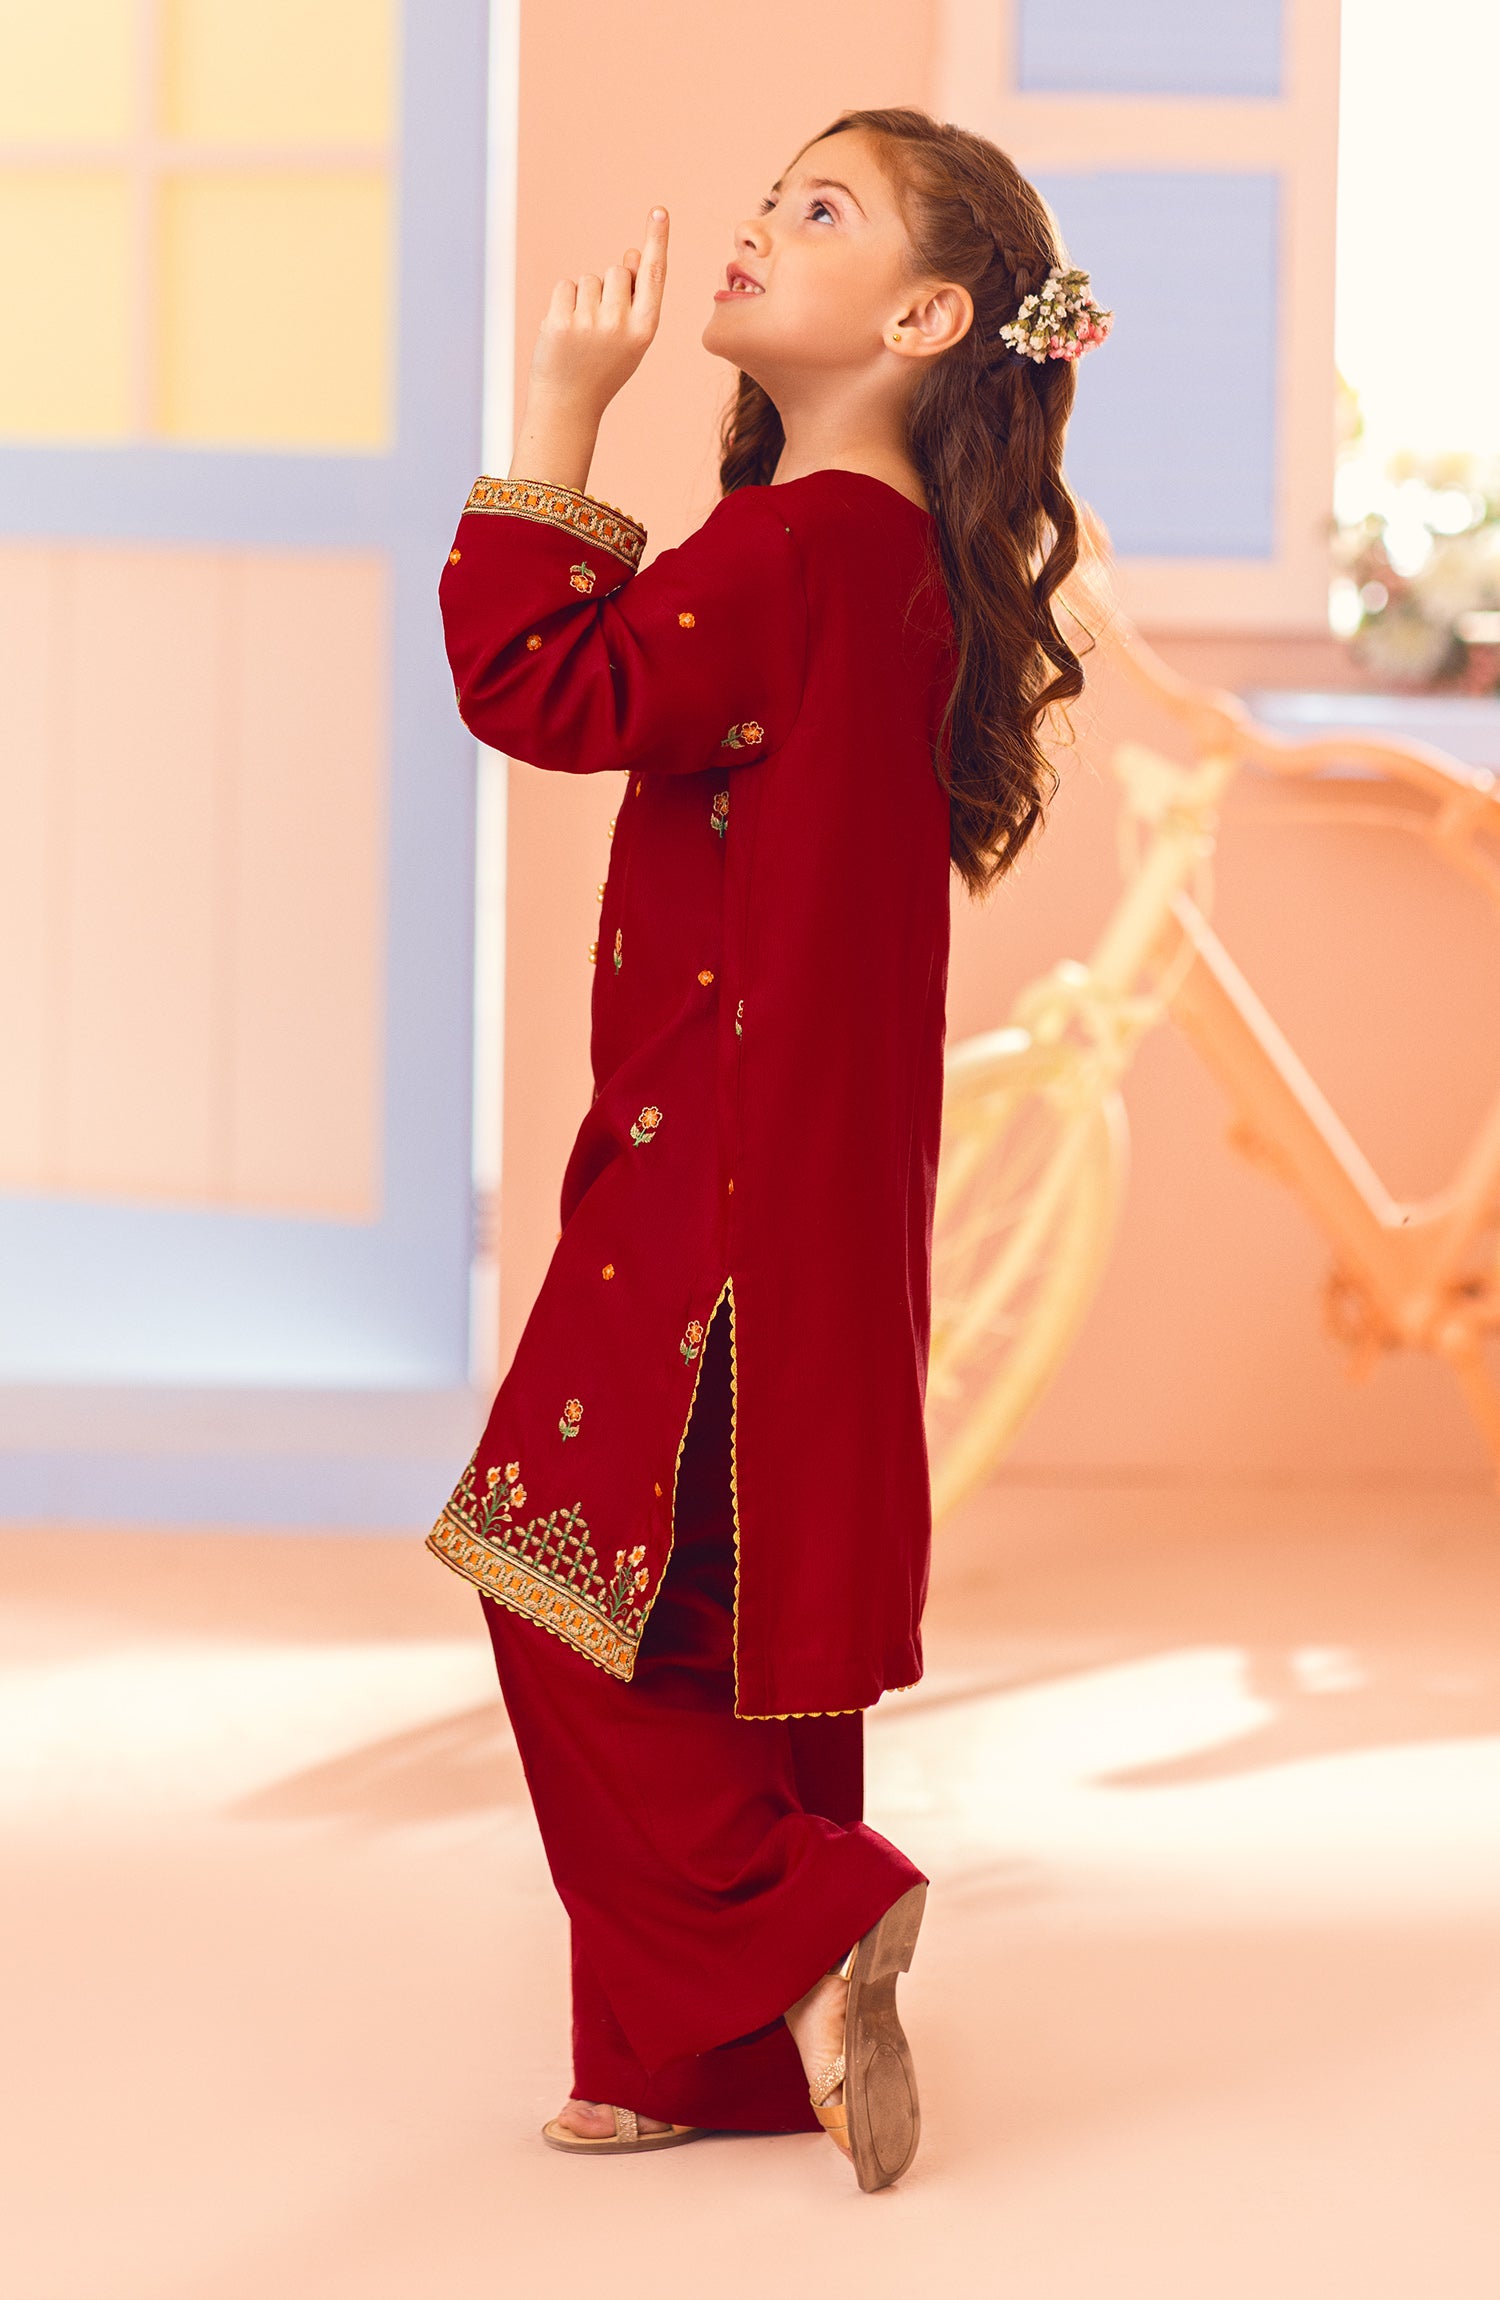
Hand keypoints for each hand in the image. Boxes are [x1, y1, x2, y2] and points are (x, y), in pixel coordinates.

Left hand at [527, 208, 668, 418]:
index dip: (657, 240)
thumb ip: (636, 298)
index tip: (659, 210)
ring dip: (584, 297)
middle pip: (617, 270)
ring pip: (590, 278)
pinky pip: (565, 286)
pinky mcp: (561, 321)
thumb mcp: (630, 337)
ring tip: (582, 333)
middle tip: (600, 327)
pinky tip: (565, 330)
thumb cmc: (603, 367)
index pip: (653, 275)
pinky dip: (563, 302)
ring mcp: (590, 323)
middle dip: (608, 287)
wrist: (569, 404)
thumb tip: (631, 252)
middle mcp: (621, 324)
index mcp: (645, 329)